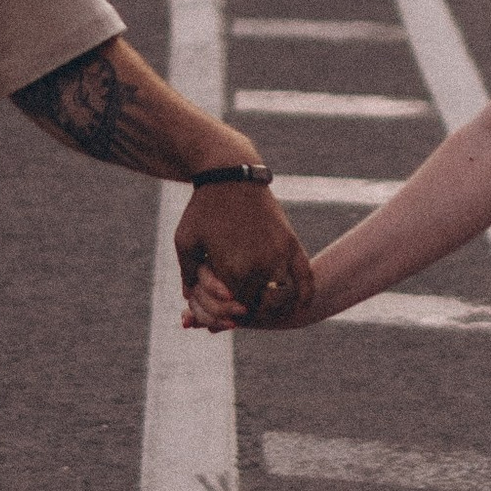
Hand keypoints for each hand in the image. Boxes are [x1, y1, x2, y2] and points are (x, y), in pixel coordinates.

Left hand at [175, 183, 311, 329]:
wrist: (231, 175)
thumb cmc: (203, 208)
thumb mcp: (185, 240)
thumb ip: (187, 273)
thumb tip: (188, 299)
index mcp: (231, 269)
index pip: (230, 309)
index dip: (224, 315)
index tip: (220, 313)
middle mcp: (259, 266)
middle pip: (255, 306)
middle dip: (244, 312)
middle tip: (237, 310)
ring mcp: (279, 255)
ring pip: (279, 299)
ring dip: (270, 309)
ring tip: (260, 308)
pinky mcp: (291, 244)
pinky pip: (306, 278)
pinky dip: (305, 296)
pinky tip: (300, 307)